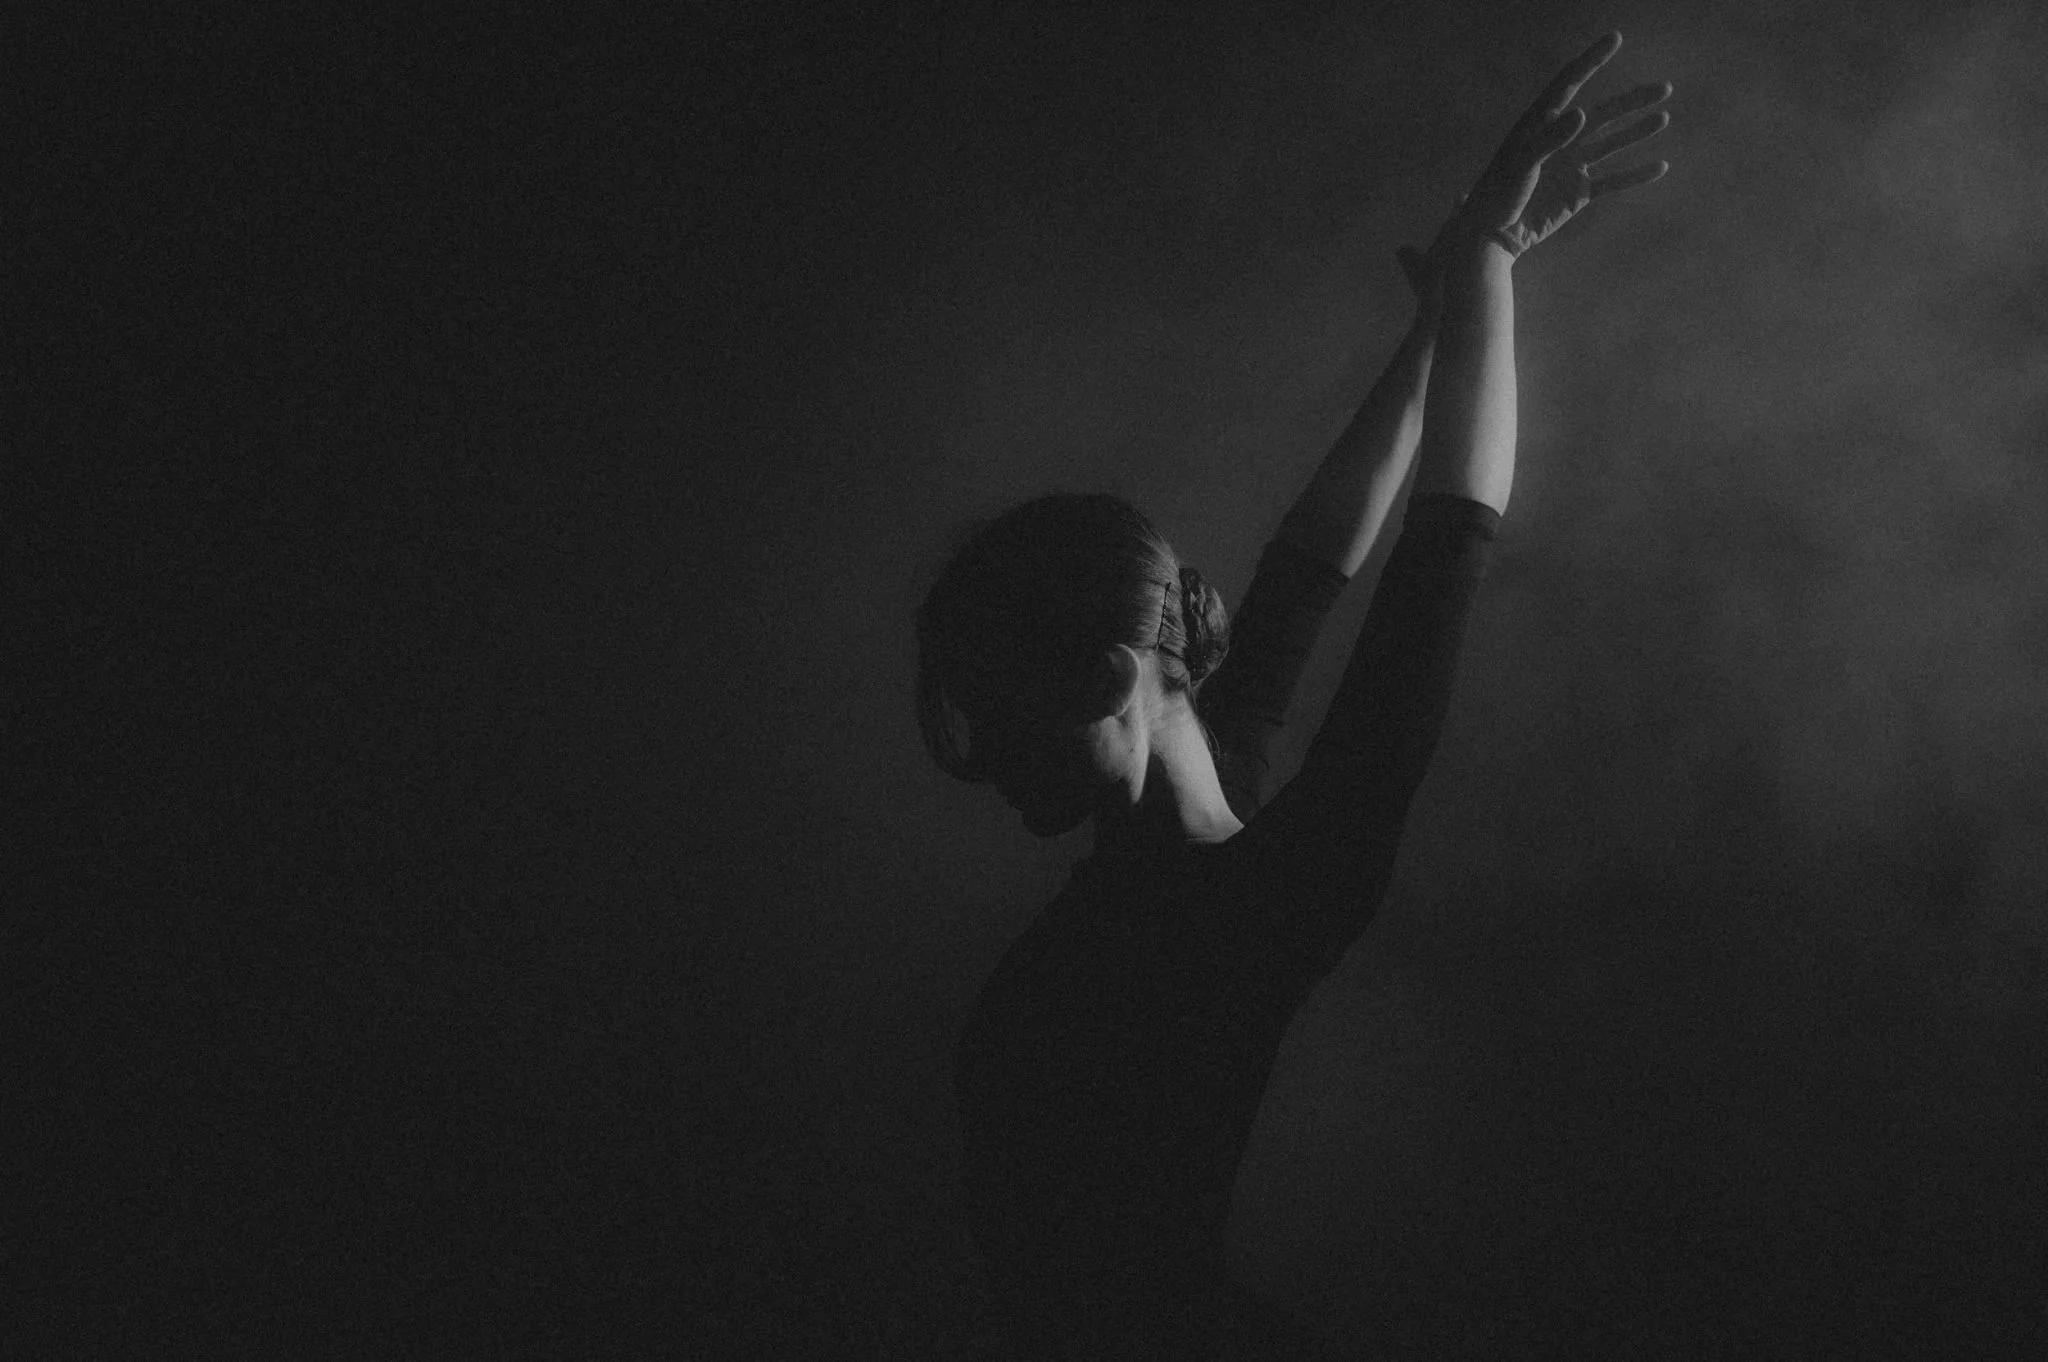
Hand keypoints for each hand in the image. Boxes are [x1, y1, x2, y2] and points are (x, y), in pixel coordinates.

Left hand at [1423, 32, 1672, 267]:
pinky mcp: (1578, 193)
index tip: (1615, 38)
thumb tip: (1582, 112)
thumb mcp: (1521, 164)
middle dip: (1632, 101)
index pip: (1570, 83)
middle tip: (1664, 87)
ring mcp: (1571, 167)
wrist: (1492, 234)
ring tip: (1664, 117)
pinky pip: (1613, 181)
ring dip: (1637, 131)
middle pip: (1602, 114)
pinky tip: (1660, 166)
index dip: (1592, 60)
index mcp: (1540, 124)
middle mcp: (1560, 141)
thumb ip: (1549, 139)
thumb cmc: (1498, 195)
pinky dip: (1636, 174)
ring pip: (1612, 144)